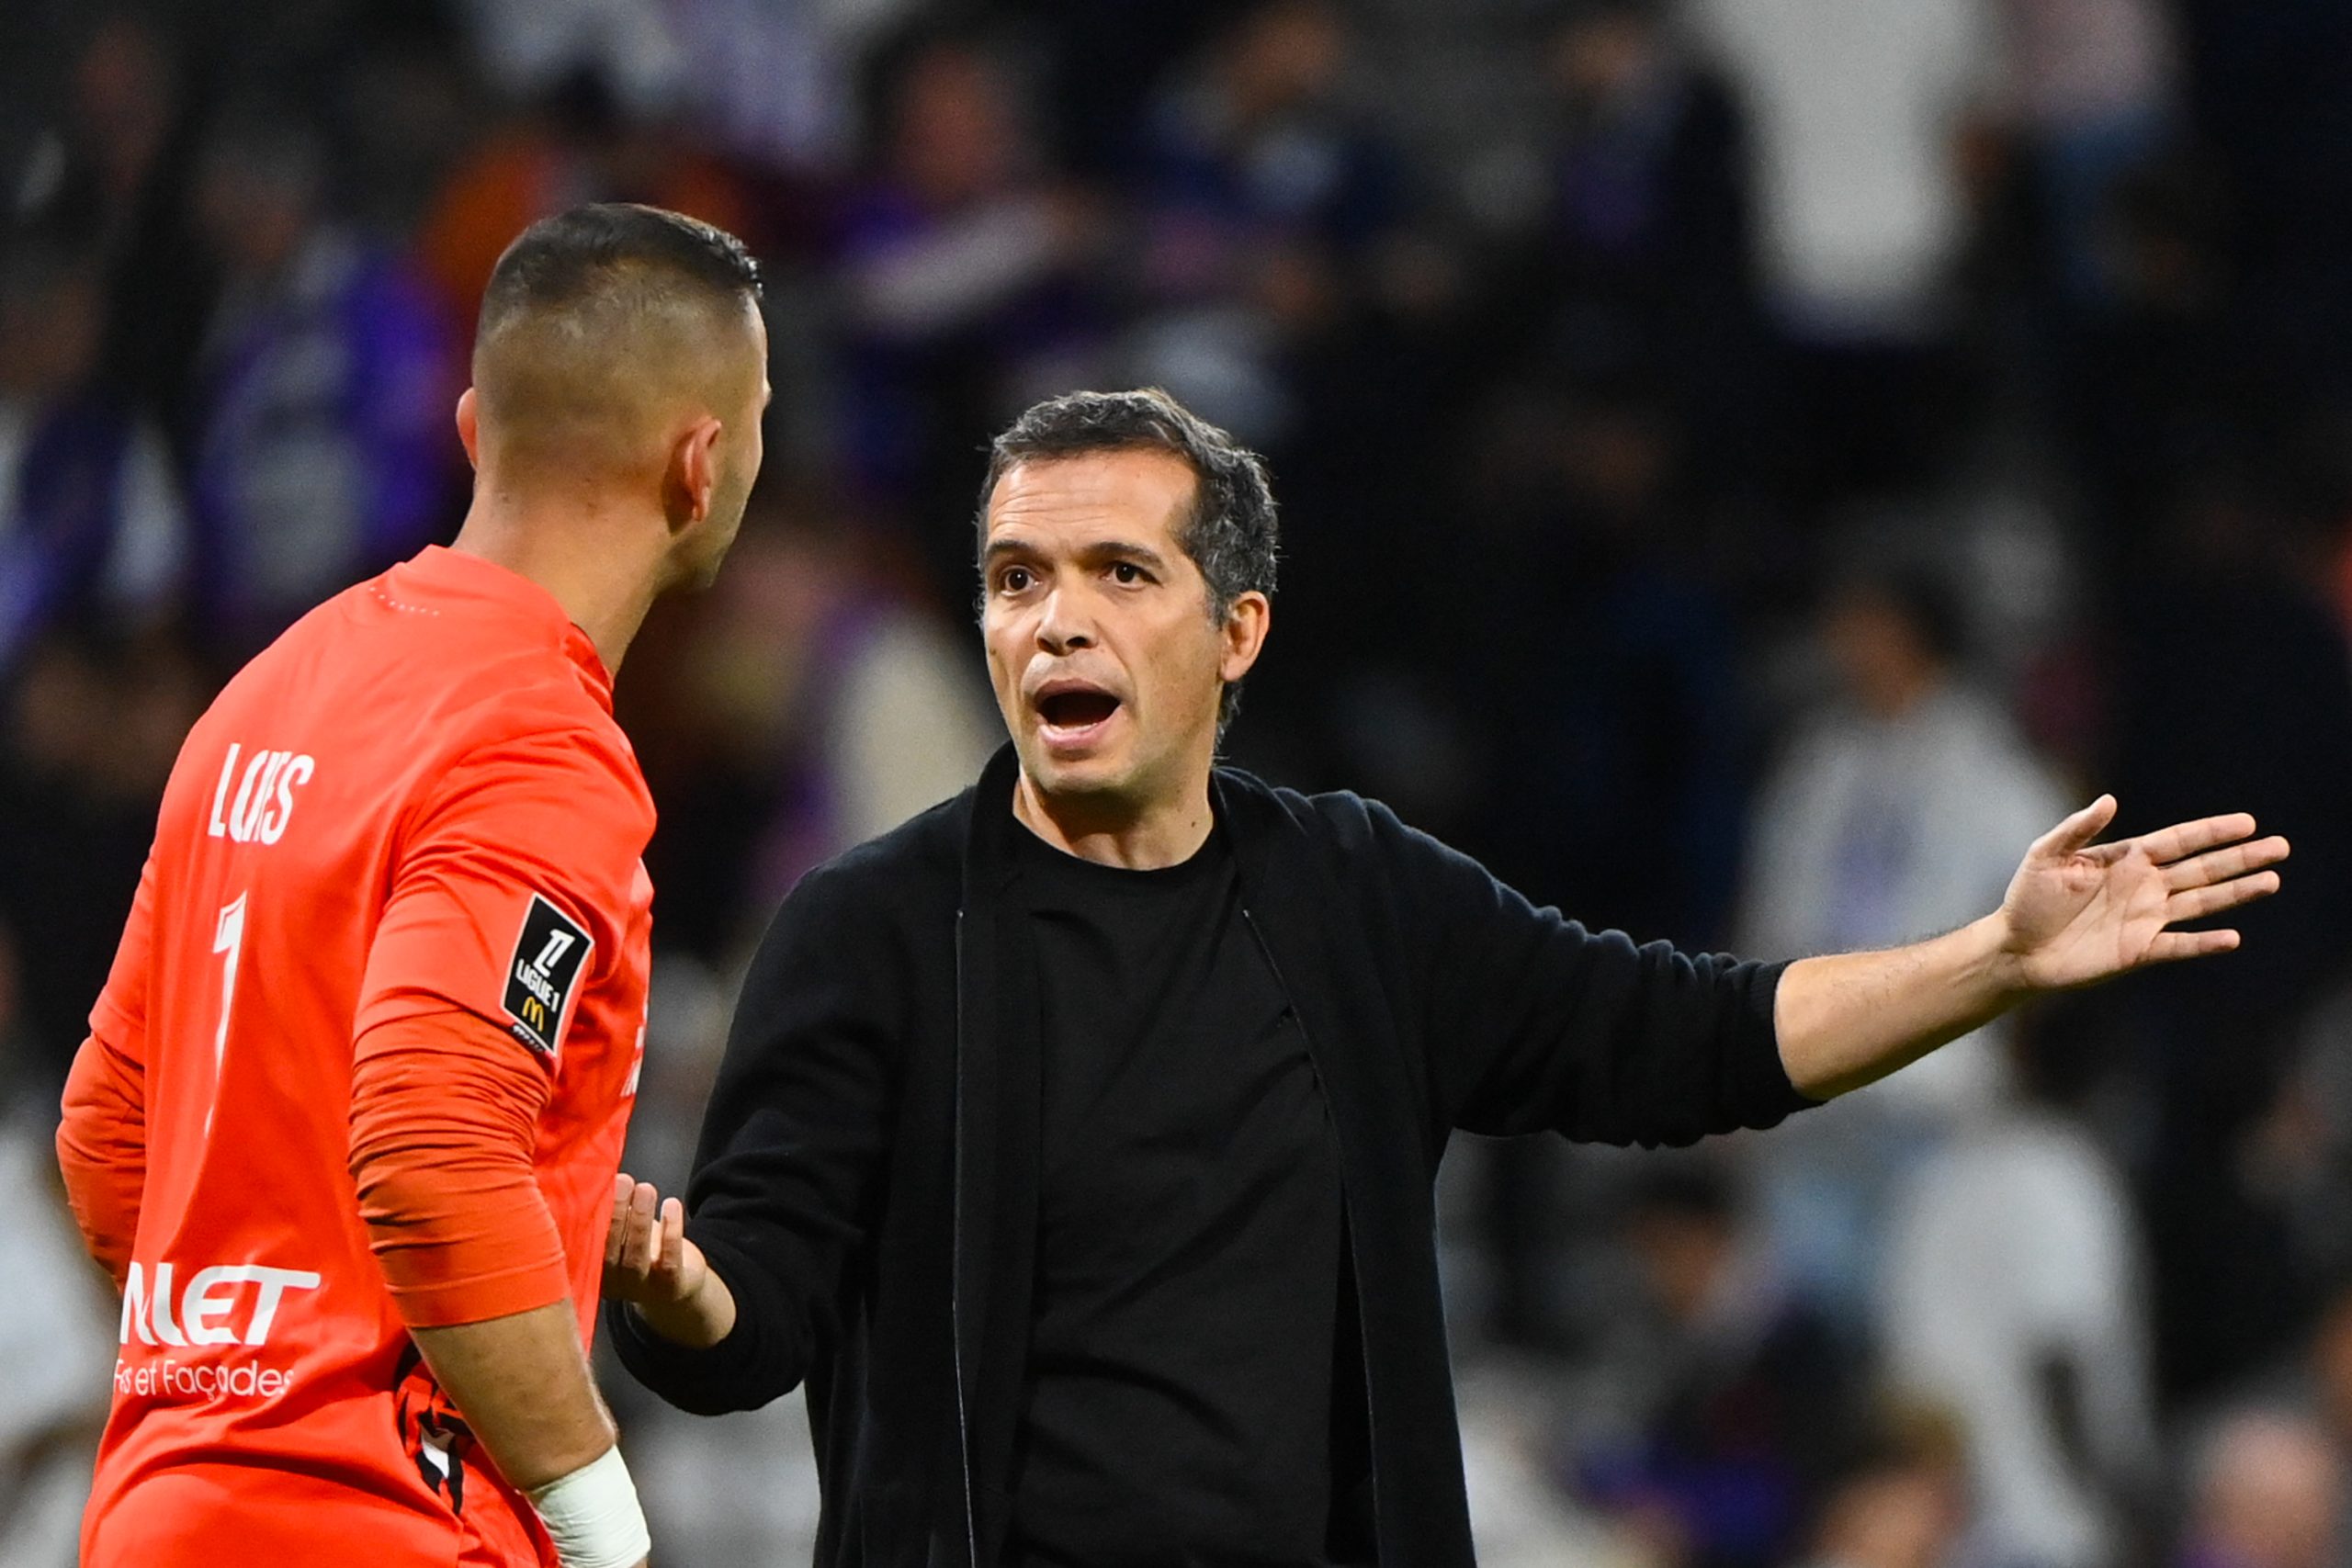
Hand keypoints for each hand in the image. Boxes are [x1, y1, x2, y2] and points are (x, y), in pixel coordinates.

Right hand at [603, 1174, 732, 1346]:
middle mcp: (613, 1284)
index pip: (584, 1247)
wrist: (676, 1285)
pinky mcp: (671, 1287)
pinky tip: (671, 1205)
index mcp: (592, 1270)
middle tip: (624, 1182)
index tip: (592, 1188)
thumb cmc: (640, 1250)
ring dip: (640, 1220)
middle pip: (610, 1251)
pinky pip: (669, 1262)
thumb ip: (607, 1213)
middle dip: (616, 1214)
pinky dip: (671, 1232)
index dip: (588, 1218)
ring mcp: (641, 1289)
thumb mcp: (619, 1233)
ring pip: (637, 1257)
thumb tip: (600, 1175)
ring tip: (646, 1189)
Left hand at [1997, 796, 2287, 990]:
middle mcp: (2145, 886)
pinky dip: (2204, 943)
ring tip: (2272, 881)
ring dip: (2236, 893)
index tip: (2248, 823)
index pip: (2179, 841)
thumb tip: (2109, 800)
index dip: (2213, 832)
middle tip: (2280, 847)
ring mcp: (2146, 918)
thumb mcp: (2045, 855)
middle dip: (2241, 858)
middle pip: (2203, 869)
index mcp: (2127, 859)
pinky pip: (2179, 945)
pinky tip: (2231, 938)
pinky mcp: (2139, 950)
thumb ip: (2077, 829)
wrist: (2016, 947)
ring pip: (2202, 902)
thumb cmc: (2028, 898)